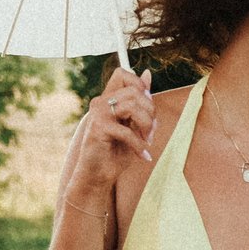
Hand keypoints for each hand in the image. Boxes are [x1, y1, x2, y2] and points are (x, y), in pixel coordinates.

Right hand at [66, 66, 156, 205]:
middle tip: (150, 132)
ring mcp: (98, 113)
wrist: (98, 175)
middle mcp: (101, 102)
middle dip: (150, 111)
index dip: (141, 86)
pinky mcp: (98, 128)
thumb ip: (140, 103)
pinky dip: (139, 145)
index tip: (148, 109)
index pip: (123, 74)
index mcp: (108, 99)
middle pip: (134, 90)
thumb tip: (147, 74)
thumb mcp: (133, 125)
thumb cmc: (116, 152)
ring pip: (133, 105)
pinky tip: (143, 156)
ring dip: (147, 125)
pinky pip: (127, 131)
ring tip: (147, 141)